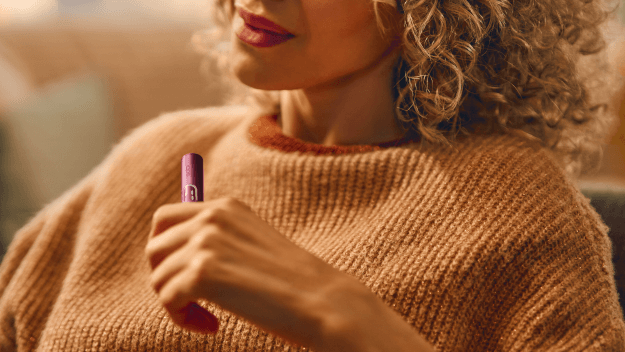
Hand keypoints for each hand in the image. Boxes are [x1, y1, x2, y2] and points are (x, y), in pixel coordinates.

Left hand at [144, 196, 351, 348]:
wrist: (322, 301)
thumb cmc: (293, 283)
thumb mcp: (253, 245)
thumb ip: (219, 240)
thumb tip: (175, 257)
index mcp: (226, 207)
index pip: (165, 218)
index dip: (163, 250)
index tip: (180, 276)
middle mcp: (212, 218)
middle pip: (154, 247)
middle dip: (164, 278)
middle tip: (191, 302)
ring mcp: (206, 243)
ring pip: (159, 277)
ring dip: (176, 304)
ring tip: (208, 318)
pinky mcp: (203, 274)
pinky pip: (168, 299)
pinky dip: (182, 319)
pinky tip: (212, 327)